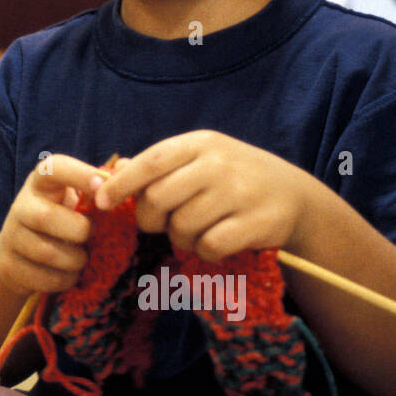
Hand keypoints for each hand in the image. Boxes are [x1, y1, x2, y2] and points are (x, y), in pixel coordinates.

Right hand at [0, 153, 105, 296]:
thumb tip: (127, 167)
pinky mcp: (10, 266)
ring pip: (46, 252)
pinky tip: (70, 274)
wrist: (22, 251)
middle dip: (78, 230)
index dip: (79, 174)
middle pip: (44, 217)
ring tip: (83, 258)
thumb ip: (103, 183)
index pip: (53, 168)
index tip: (102, 185)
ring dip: (75, 260)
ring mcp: (12, 237)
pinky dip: (65, 280)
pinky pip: (44, 278)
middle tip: (91, 234)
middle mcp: (21, 206)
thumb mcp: (78, 198)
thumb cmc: (63, 218)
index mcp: (41, 182)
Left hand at [92, 130, 314, 260]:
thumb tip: (109, 174)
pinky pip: (209, 246)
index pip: (149, 162)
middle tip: (163, 223)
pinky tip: (217, 243)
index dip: (121, 184)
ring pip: (182, 227)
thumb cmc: (233, 177)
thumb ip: (158, 167)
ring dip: (181, 238)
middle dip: (151, 218)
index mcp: (200, 144)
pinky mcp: (257, 222)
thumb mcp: (200, 160)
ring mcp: (240, 192)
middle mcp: (219, 163)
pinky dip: (205, 252)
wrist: (295, 195)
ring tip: (197, 231)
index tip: (101, 202)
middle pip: (158, 198)